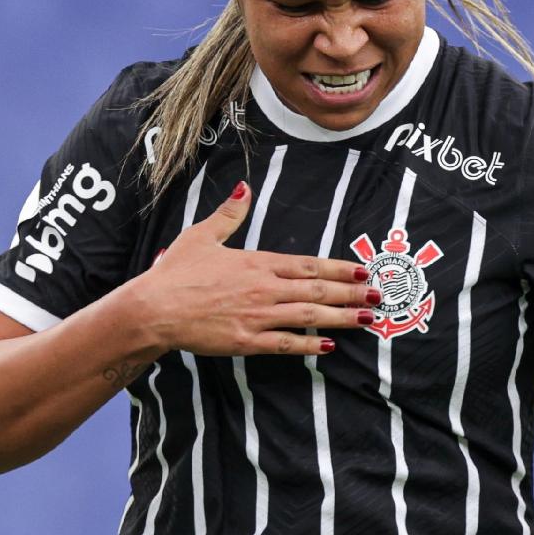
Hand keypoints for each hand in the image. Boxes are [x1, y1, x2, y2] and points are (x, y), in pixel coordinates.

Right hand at [137, 181, 377, 358]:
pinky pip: (284, 344)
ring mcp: (257, 317)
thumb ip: (229, 214)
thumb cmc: (175, 272)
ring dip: (341, 316)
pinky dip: (308, 344)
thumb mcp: (202, 235)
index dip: (339, 268)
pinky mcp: (246, 341)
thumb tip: (244, 188)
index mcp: (257, 262)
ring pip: (309, 315)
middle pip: (317, 290)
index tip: (364, 270)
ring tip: (367, 318)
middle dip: (352, 293)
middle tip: (379, 296)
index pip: (308, 265)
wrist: (154, 308)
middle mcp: (264, 288)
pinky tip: (328, 345)